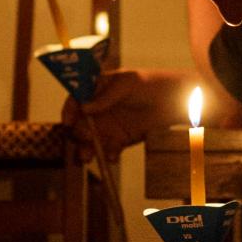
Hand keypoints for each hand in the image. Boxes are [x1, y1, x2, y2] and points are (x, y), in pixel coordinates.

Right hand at [60, 68, 192, 157]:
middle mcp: (99, 110)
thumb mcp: (127, 84)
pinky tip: (113, 156)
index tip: (67, 123)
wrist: (174, 102)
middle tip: (84, 141)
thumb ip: (106, 97)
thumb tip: (84, 108)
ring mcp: (108, 126)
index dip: (69, 111)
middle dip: (77, 135)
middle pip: (79, 124)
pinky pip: (108, 150)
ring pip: (90, 140)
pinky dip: (108, 155)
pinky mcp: (119, 140)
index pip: (76, 100)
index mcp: (97, 90)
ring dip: (87, 149)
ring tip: (89, 157)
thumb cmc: (150, 84)